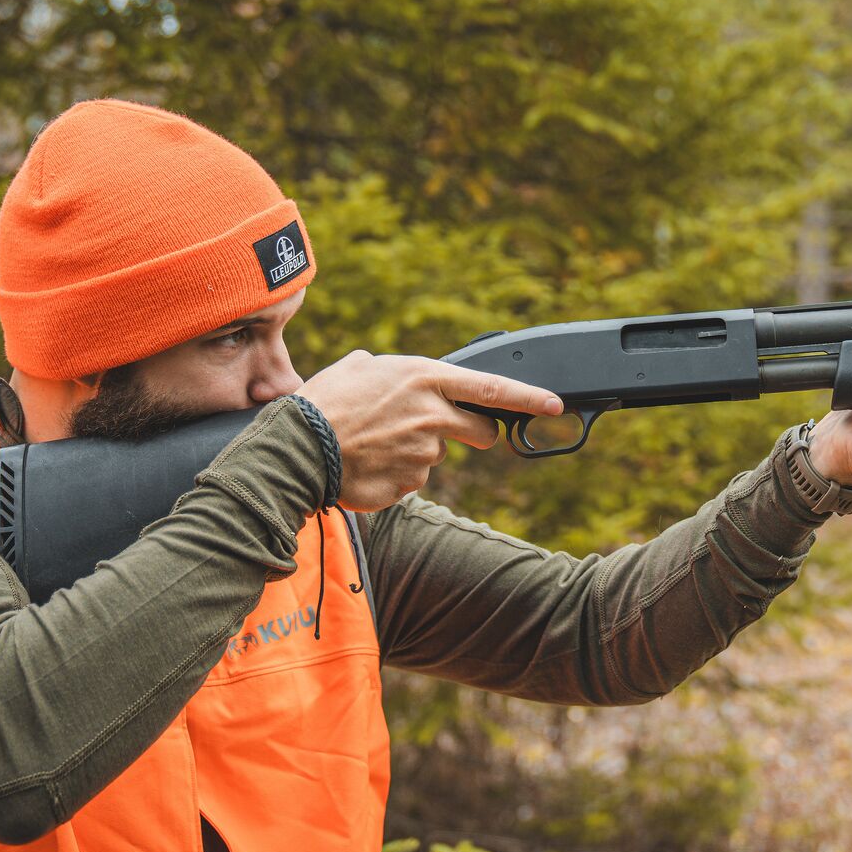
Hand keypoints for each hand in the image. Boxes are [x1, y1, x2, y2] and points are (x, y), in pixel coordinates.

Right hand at [299, 351, 563, 510]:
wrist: (295, 449)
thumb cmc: (322, 402)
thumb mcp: (359, 366)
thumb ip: (391, 369)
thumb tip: (389, 370)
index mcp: (425, 379)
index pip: (493, 389)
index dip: (530, 398)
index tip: (556, 404)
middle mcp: (432, 416)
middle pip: (481, 432)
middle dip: (474, 433)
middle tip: (436, 429)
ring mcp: (423, 454)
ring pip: (437, 456)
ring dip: (416, 452)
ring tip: (375, 442)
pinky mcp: (409, 484)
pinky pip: (412, 479)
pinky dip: (395, 473)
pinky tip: (367, 463)